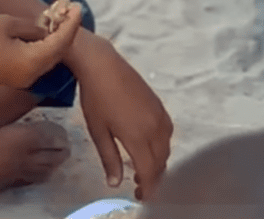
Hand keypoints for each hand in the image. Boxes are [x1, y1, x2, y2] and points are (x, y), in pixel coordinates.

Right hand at [0, 7, 81, 87]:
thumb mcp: (6, 24)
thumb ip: (32, 27)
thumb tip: (47, 30)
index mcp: (32, 62)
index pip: (61, 42)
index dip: (71, 23)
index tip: (77, 7)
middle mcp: (31, 75)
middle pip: (58, 52)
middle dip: (66, 30)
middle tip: (70, 9)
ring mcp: (22, 78)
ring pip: (47, 57)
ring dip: (55, 37)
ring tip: (58, 16)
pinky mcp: (13, 77)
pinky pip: (35, 60)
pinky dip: (42, 45)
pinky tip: (42, 30)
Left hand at [71, 38, 173, 199]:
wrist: (103, 65)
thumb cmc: (95, 98)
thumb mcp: (98, 131)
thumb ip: (110, 159)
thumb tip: (115, 183)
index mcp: (138, 136)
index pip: (150, 171)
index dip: (149, 188)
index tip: (142, 198)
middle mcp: (154, 127)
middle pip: (161, 161)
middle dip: (154, 179)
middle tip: (139, 188)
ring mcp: (159, 115)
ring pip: (167, 148)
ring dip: (158, 163)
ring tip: (142, 170)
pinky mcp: (160, 106)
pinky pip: (168, 133)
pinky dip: (161, 147)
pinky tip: (148, 148)